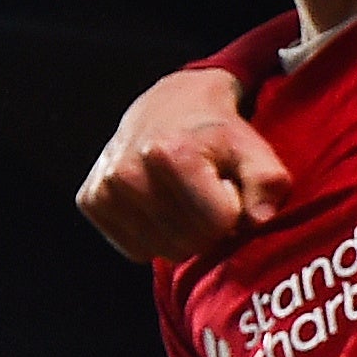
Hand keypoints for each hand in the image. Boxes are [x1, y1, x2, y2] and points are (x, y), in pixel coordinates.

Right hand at [80, 67, 290, 262]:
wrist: (166, 105)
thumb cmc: (215, 133)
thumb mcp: (252, 148)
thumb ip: (267, 183)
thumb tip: (259, 221)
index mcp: (171, 154)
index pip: (217, 225)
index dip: (232, 212)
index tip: (226, 188)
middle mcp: (129, 171)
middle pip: (190, 243)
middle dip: (208, 226)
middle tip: (205, 194)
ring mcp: (105, 188)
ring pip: (163, 251)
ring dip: (181, 233)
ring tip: (182, 197)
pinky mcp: (90, 201)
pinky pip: (136, 250)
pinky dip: (154, 235)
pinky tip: (158, 204)